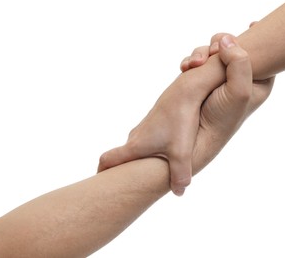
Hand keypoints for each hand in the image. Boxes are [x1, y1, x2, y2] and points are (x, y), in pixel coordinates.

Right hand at [98, 66, 203, 196]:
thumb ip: (180, 175)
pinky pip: (146, 139)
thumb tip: (179, 193)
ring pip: (134, 146)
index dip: (102, 171)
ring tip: (143, 172)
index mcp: (136, 145)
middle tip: (123, 183)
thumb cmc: (180, 120)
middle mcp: (136, 136)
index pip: (109, 159)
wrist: (185, 91)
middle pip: (121, 155)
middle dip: (120, 169)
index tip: (99, 181)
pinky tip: (162, 153)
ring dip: (135, 159)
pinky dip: (147, 149)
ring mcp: (145, 127)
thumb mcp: (182, 152)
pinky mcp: (155, 121)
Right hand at [191, 34, 274, 172]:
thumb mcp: (239, 91)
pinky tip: (188, 67)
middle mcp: (239, 77)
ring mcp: (220, 77)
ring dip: (204, 52)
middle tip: (216, 49)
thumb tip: (227, 40)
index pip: (265, 53)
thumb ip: (240, 62)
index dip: (260, 38)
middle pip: (236, 46)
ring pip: (215, 51)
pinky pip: (200, 59)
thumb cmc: (222, 118)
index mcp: (258, 81)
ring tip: (196, 64)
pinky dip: (193, 60)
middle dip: (222, 43)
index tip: (253, 25)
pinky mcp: (203, 78)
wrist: (195, 135)